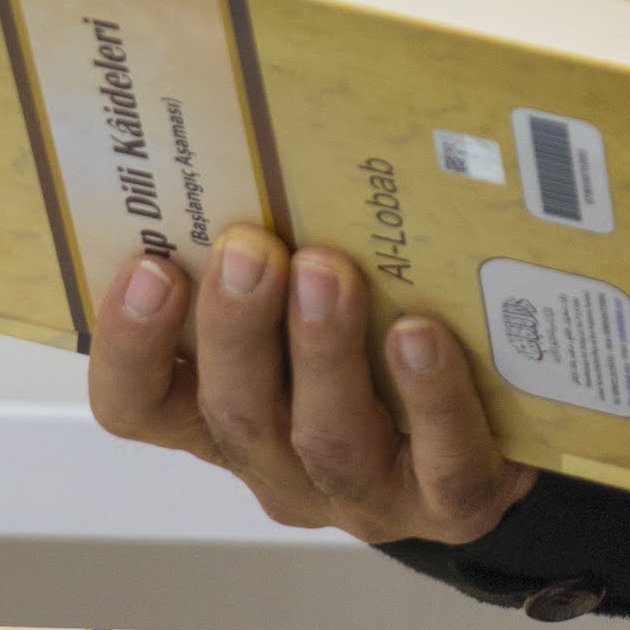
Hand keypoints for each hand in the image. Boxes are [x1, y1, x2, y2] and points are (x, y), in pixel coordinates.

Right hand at [84, 230, 532, 548]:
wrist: (499, 439)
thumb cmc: (382, 350)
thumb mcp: (309, 305)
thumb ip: (275, 251)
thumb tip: (271, 127)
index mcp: (227, 414)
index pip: (141, 404)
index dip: (131, 347)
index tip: (149, 266)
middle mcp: (283, 463)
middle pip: (235, 415)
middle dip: (235, 327)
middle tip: (249, 248)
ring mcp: (367, 493)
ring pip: (327, 438)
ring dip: (321, 351)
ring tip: (328, 272)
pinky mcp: (453, 502)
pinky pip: (440, 462)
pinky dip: (429, 397)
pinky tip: (421, 336)